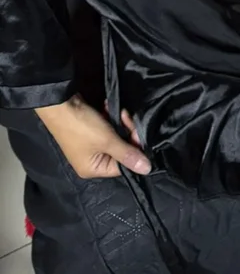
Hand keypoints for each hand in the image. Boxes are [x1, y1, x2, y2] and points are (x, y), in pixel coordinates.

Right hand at [35, 94, 150, 178]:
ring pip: (115, 137)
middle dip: (127, 133)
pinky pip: (107, 129)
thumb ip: (128, 154)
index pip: (123, 166)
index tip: (139, 134)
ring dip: (120, 123)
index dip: (134, 150)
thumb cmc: (82, 126)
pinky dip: (110, 118)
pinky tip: (108, 108)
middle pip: (120, 150)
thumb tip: (147, 170)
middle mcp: (91, 161)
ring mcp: (89, 146)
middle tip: (127, 118)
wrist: (59, 103)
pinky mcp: (89, 131)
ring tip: (119, 112)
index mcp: (93, 169)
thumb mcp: (108, 141)